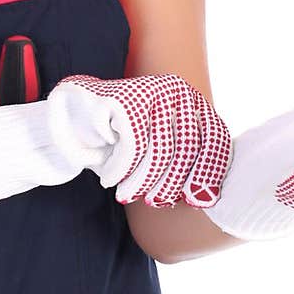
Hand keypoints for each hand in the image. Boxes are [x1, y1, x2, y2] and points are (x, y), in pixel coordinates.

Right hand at [46, 72, 232, 207]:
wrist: (78, 110)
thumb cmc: (125, 137)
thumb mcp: (162, 148)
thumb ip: (184, 165)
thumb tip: (206, 199)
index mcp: (195, 101)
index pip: (215, 138)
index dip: (209, 170)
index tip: (197, 200)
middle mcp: (179, 90)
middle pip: (189, 147)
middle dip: (172, 182)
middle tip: (156, 203)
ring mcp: (153, 91)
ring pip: (160, 150)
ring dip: (143, 181)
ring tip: (128, 195)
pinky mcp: (127, 99)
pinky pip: (133, 146)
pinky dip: (121, 169)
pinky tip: (110, 179)